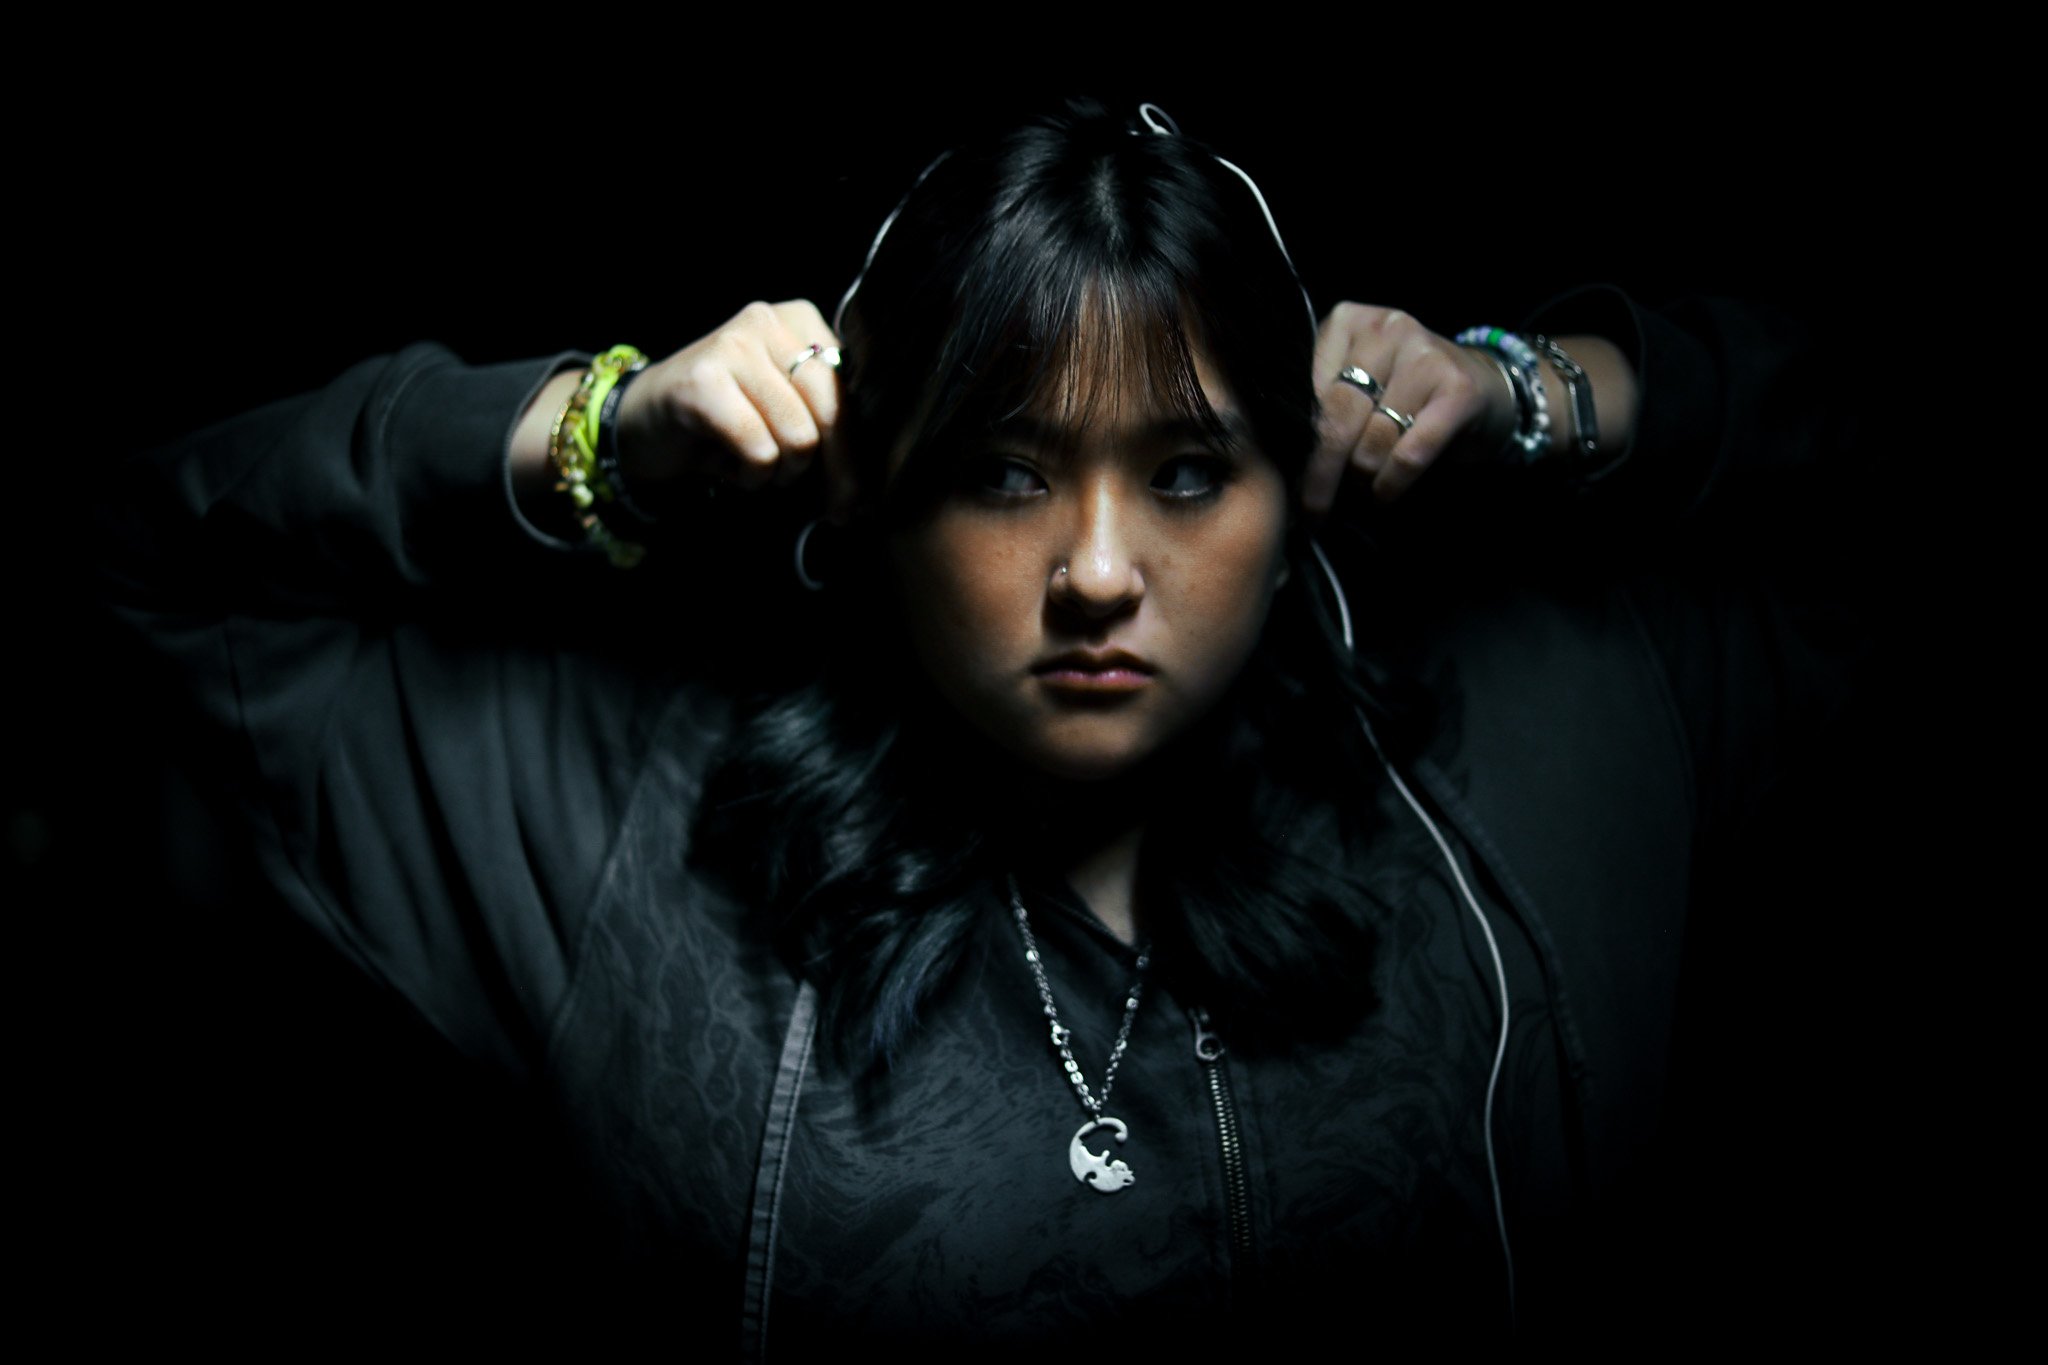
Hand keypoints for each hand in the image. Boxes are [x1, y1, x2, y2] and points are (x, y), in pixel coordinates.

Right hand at [613, 300, 855, 522]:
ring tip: (757, 468)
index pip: (852, 391)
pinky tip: (731, 468)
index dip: (860, 452)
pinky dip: (750, 474)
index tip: (858, 498)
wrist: (641, 423)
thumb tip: (867, 495)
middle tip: (838, 514)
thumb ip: (828, 429)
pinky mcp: (702, 380)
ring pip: (799, 435)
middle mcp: (769, 320)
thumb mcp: (785, 413)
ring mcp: (733, 345)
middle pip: (833, 411)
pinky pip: (758, 448)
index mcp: (800, 321)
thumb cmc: (723, 423)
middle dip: (840, 474)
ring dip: (782, 473)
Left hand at [1301, 302, 1515, 520]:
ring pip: (1372, 442)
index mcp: (1348, 321)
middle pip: (1337, 418)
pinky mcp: (1457, 389)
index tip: (1289, 479)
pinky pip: (1409, 453)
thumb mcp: (1357, 381)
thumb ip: (1324, 403)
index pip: (1306, 393)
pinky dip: (1392, 483)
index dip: (1297, 443)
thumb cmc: (1404, 390)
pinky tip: (1385, 494)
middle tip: (1314, 510)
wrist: (1484, 385)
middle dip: (1322, 474)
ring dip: (1362, 479)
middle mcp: (1387, 328)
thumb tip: (1288, 458)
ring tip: (1362, 489)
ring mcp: (1425, 355)